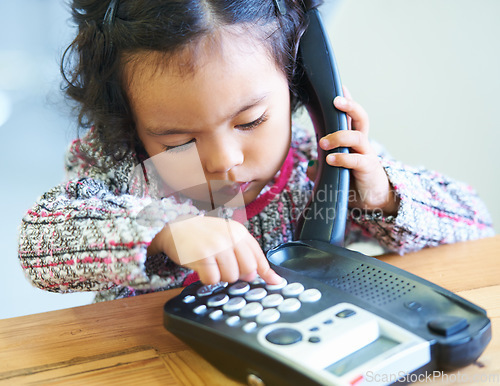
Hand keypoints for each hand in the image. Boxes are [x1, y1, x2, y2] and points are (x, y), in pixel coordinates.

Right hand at [148, 215, 281, 284]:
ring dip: (221, 276)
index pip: (259, 257)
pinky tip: (202, 268)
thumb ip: (247, 254)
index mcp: (239, 232)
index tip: (275, 282)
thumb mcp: (227, 237)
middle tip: (226, 268)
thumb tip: (267, 278)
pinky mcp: (202, 256)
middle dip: (238, 274)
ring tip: (212, 264)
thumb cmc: (203, 234)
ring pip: (231, 277)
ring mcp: (217, 246)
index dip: (266, 273)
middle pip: (248, 270)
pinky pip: (213, 280)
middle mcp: (230, 237)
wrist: (175, 226)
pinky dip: (207, 278)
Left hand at [318, 87, 398, 215]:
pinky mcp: (368, 168)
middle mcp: (362, 143)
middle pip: (361, 118)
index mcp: (353, 140)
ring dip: (339, 136)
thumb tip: (310, 167)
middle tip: (335, 101)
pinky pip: (356, 160)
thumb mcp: (333, 173)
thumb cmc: (353, 181)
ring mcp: (366, 154)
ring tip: (323, 143)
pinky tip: (330, 160)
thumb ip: (321, 168)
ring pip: (357, 136)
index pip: (351, 116)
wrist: (372, 199)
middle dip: (349, 106)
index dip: (347, 101)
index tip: (339, 87)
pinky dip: (342, 159)